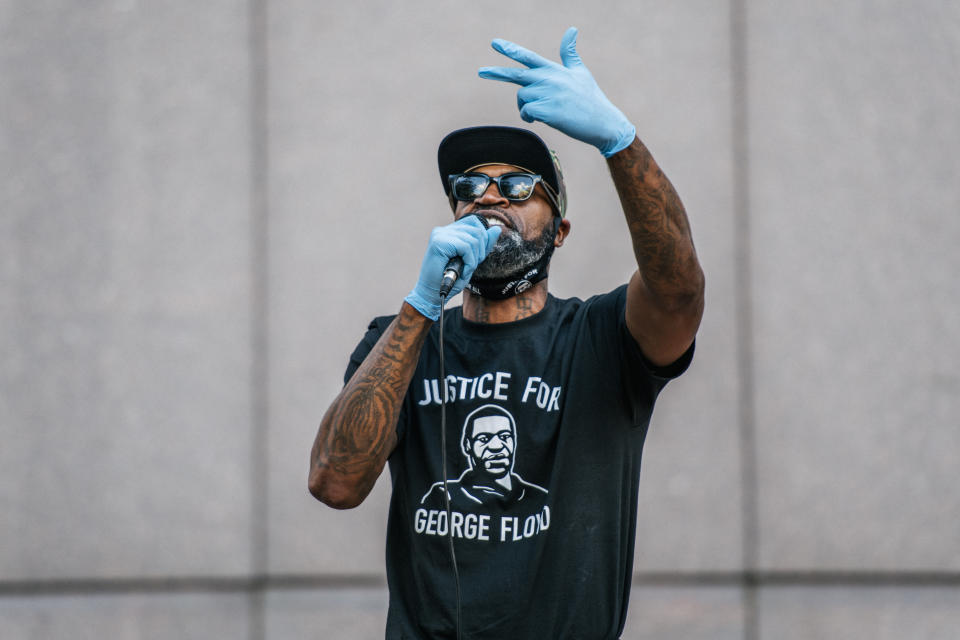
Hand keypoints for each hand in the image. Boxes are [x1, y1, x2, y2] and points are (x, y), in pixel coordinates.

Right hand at [405, 216, 501, 319]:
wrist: (432, 294)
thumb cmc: (450, 279)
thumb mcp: (472, 260)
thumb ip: (484, 244)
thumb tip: (497, 229)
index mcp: (450, 231)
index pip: (475, 223)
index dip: (483, 239)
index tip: (476, 257)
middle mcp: (443, 230)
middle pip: (477, 230)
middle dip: (480, 252)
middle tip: (470, 267)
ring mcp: (440, 235)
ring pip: (474, 239)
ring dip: (474, 260)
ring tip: (464, 270)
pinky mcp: (439, 242)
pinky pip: (466, 247)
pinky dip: (469, 262)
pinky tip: (462, 271)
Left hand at [479, 27, 635, 157]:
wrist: (603, 122)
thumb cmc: (591, 98)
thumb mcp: (580, 71)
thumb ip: (569, 52)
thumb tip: (571, 29)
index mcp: (554, 69)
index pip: (528, 56)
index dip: (510, 49)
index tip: (495, 43)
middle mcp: (549, 78)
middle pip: (516, 75)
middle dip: (496, 72)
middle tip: (481, 71)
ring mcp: (548, 94)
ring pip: (522, 98)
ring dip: (526, 108)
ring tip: (543, 112)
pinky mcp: (547, 110)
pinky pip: (527, 112)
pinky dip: (531, 117)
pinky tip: (544, 119)